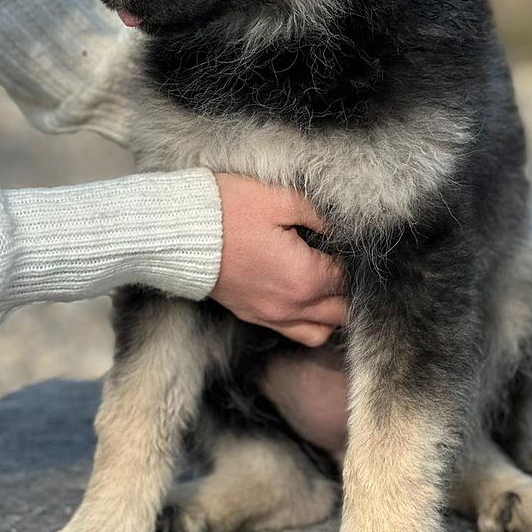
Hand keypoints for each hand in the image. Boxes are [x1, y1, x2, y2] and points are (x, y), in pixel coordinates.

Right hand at [210, 174, 347, 345]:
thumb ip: (320, 213)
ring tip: (329, 283)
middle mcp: (291, 307)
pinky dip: (309, 321)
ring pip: (322, 331)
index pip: (349, 279)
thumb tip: (344, 225)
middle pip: (343, 313)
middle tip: (344, 261)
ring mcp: (270, 316)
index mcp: (304, 278)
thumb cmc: (227, 211)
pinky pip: (295, 333)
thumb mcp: (279, 198)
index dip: (355, 260)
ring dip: (333, 311)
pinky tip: (306, 295)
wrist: (176, 233)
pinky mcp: (253, 315)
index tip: (350, 242)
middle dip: (350, 290)